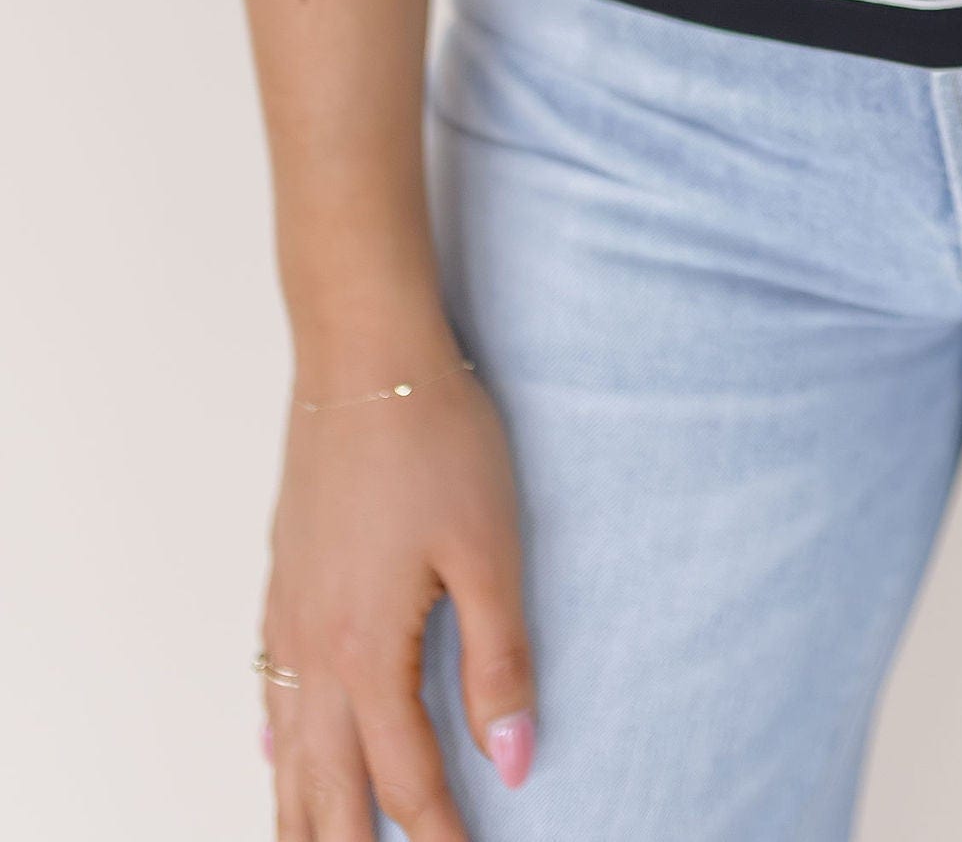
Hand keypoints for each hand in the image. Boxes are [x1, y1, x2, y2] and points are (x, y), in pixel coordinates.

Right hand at [261, 355, 534, 838]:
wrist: (364, 351)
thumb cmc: (433, 437)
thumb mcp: (490, 551)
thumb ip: (499, 664)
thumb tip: (512, 763)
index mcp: (367, 654)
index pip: (405, 782)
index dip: (442, 838)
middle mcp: (313, 650)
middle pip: (326, 789)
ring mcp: (288, 614)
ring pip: (284, 750)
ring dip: (303, 812)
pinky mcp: (282, 579)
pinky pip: (266, 690)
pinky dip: (274, 744)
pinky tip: (278, 755)